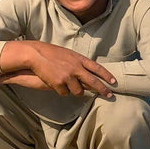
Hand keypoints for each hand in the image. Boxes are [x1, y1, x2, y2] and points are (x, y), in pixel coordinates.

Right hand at [0, 41, 115, 97]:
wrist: (35, 54)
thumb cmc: (51, 53)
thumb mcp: (68, 54)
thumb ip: (78, 63)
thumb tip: (88, 72)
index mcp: (79, 59)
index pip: (97, 68)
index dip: (106, 75)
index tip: (113, 82)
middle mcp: (76, 68)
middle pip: (93, 82)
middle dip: (102, 90)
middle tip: (109, 95)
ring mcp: (68, 76)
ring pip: (78, 92)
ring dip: (76, 91)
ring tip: (69, 86)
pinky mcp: (59, 84)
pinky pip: (65, 93)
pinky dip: (62, 91)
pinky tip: (57, 85)